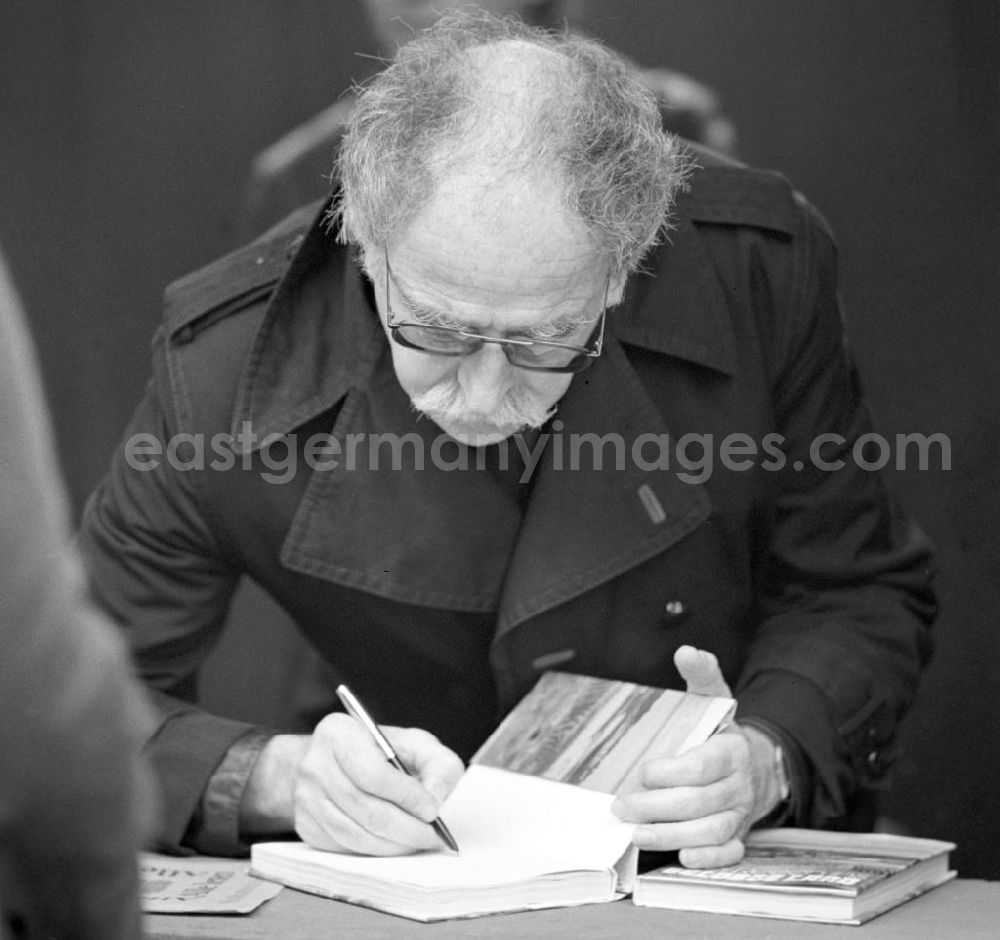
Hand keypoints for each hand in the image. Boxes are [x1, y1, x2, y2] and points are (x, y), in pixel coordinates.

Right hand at [241, 715, 463, 855]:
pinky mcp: (306, 826)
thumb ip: (436, 763)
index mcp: (338, 734)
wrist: (330, 762)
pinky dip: (375, 852)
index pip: (373, 774)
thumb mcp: (412, 742)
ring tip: (418, 842)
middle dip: (407, 828)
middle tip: (433, 837)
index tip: (433, 811)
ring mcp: (305, 799)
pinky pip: (345, 848)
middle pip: (366, 809)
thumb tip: (435, 798)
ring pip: (355, 835)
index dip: (407, 796)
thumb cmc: (377, 751)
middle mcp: (314, 765)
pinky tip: (394, 844)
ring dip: (393, 845)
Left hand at [611, 646, 781, 867]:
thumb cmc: (721, 733)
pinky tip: (683, 856)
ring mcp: (740, 813)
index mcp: (731, 750)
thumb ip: (701, 674)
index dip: (673, 773)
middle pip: (701, 802)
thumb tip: (687, 651)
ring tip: (638, 834)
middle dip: (658, 807)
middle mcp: (738, 785)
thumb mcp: (713, 698)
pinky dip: (709, 858)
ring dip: (673, 836)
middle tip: (623, 806)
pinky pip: (729, 853)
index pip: (704, 765)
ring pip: (711, 831)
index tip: (644, 771)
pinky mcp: (738, 836)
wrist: (754, 764)